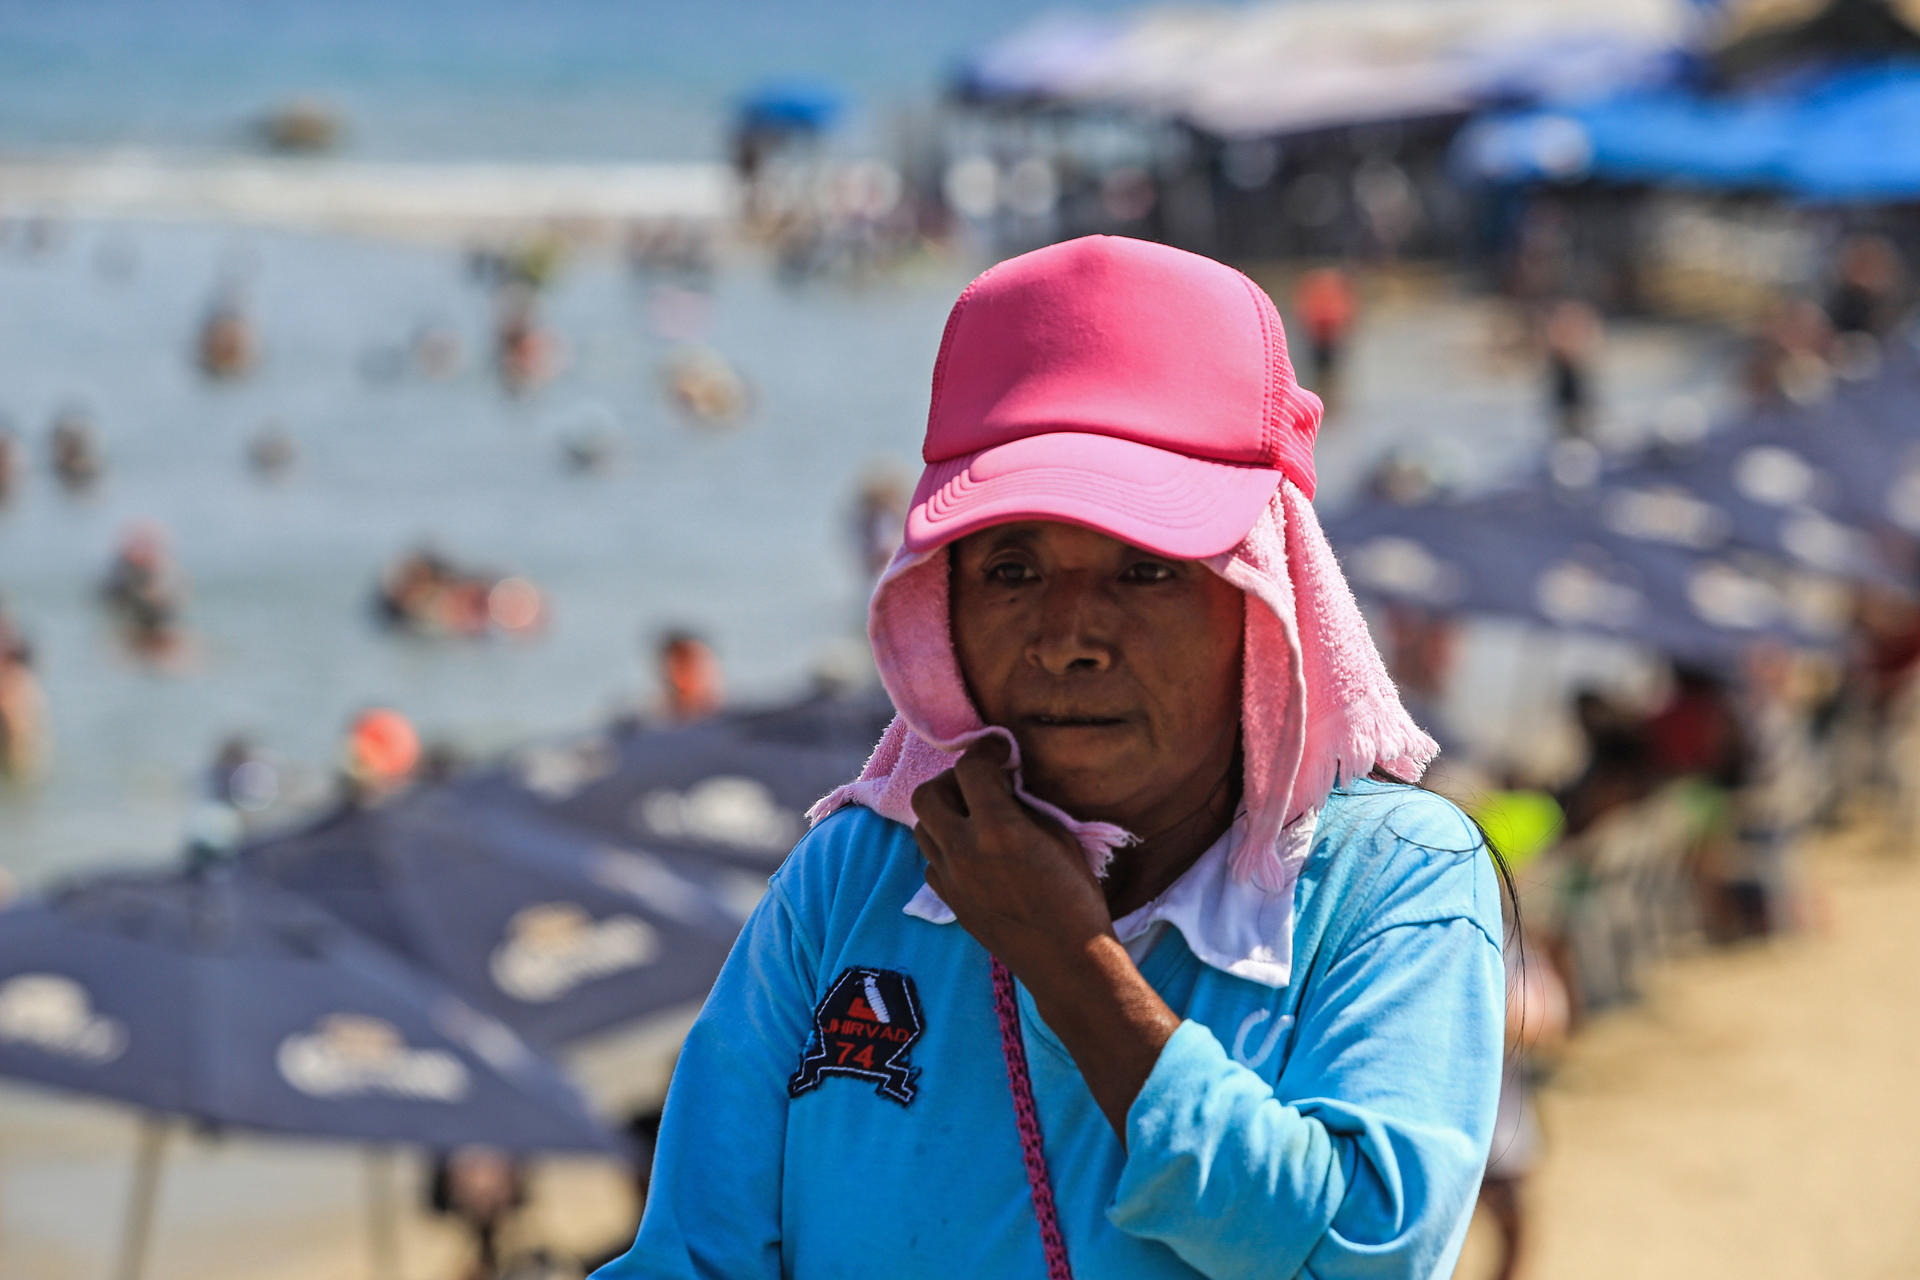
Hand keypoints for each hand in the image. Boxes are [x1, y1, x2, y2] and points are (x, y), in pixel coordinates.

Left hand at [910, 737, 1113, 978]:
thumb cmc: (1077, 898)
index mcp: (998, 829)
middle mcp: (964, 851)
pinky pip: (931, 862)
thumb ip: (1026, 807)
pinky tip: (973, 855)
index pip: (970, 768)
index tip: (999, 752)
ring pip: (921, 828)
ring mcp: (951, 879)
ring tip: (973, 819)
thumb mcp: (1062, 839)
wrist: (1067, 962)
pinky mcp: (949, 902)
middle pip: (927, 795)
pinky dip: (945, 849)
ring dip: (943, 815)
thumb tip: (1006, 785)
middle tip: (979, 786)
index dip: (984, 751)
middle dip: (952, 782)